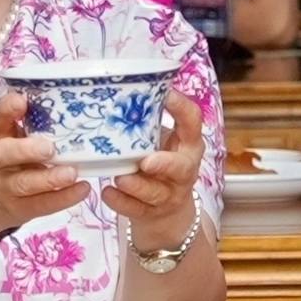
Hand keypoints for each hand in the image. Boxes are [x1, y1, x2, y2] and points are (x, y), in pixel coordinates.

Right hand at [0, 93, 93, 236]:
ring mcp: (5, 187)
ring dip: (49, 178)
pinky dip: (64, 198)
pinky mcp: (20, 208)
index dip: (6, 109)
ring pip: (25, 183)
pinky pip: (43, 204)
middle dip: (25, 150)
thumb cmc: (6, 159)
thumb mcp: (8, 137)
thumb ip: (28, 122)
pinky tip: (83, 189)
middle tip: (49, 148)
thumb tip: (66, 100)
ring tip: (72, 172)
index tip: (22, 101)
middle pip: (4, 155)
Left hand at [102, 92, 210, 255]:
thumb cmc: (159, 163)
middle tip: (146, 161)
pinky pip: (135, 210)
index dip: (182, 108)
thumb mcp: (159, 140)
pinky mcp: (151, 214)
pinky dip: (119, 202)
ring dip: (137, 185)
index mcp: (188, 145)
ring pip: (156, 193)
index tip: (166, 94)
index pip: (193, 122)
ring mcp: (169, 195)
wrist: (166, 213)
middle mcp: (183, 170)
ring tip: (119, 177)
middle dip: (165, 164)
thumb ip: (146, 122)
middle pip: (181, 168)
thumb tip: (113, 86)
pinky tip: (107, 193)